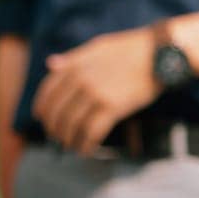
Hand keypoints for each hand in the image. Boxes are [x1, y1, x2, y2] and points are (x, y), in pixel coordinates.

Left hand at [31, 27, 159, 154]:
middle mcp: (80, 79)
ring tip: (71, 146)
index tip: (40, 118)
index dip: (42, 107)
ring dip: (69, 139)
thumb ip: (72, 58)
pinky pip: (92, 131)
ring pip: (72, 123)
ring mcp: (95, 93)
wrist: (158, 53)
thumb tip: (50, 64)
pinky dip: (86, 144)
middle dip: (54, 128)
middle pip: (57, 110)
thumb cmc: (130, 49)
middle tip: (56, 137)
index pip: (48, 90)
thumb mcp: (96, 47)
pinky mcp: (112, 107)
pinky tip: (86, 150)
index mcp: (75, 64)